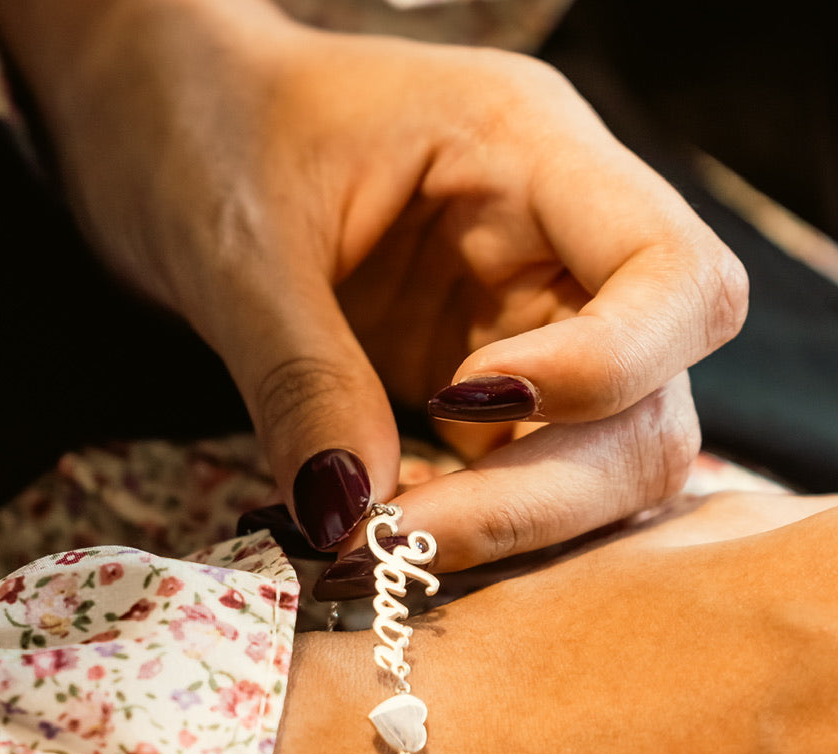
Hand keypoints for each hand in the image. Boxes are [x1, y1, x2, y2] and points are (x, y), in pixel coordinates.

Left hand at [0, 0, 742, 568]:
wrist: (162, 124)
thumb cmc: (203, 128)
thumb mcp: (238, 243)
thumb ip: (300, 379)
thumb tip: (348, 518)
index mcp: (532, 151)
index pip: (675, 277)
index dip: (606, 369)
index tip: (462, 405)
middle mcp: (560, 244)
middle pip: (653, 403)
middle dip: (544, 493)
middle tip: (401, 538)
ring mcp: (528, 323)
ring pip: (602, 459)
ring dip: (510, 522)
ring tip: (382, 546)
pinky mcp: (483, 389)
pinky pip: (521, 477)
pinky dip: (470, 521)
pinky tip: (389, 532)